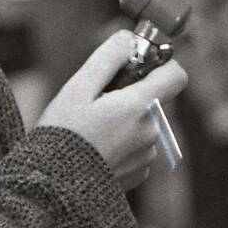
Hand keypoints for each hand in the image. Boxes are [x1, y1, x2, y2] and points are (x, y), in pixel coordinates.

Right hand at [38, 30, 187, 189]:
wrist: (51, 188)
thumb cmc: (62, 133)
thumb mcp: (78, 88)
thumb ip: (109, 57)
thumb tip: (130, 39)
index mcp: (140, 106)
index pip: (176, 75)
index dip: (161, 64)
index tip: (138, 65)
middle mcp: (151, 131)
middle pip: (156, 98)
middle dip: (133, 93)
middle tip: (99, 101)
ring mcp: (148, 155)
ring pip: (146, 122)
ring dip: (127, 119)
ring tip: (93, 129)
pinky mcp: (140, 173)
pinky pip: (139, 146)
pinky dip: (124, 142)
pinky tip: (97, 149)